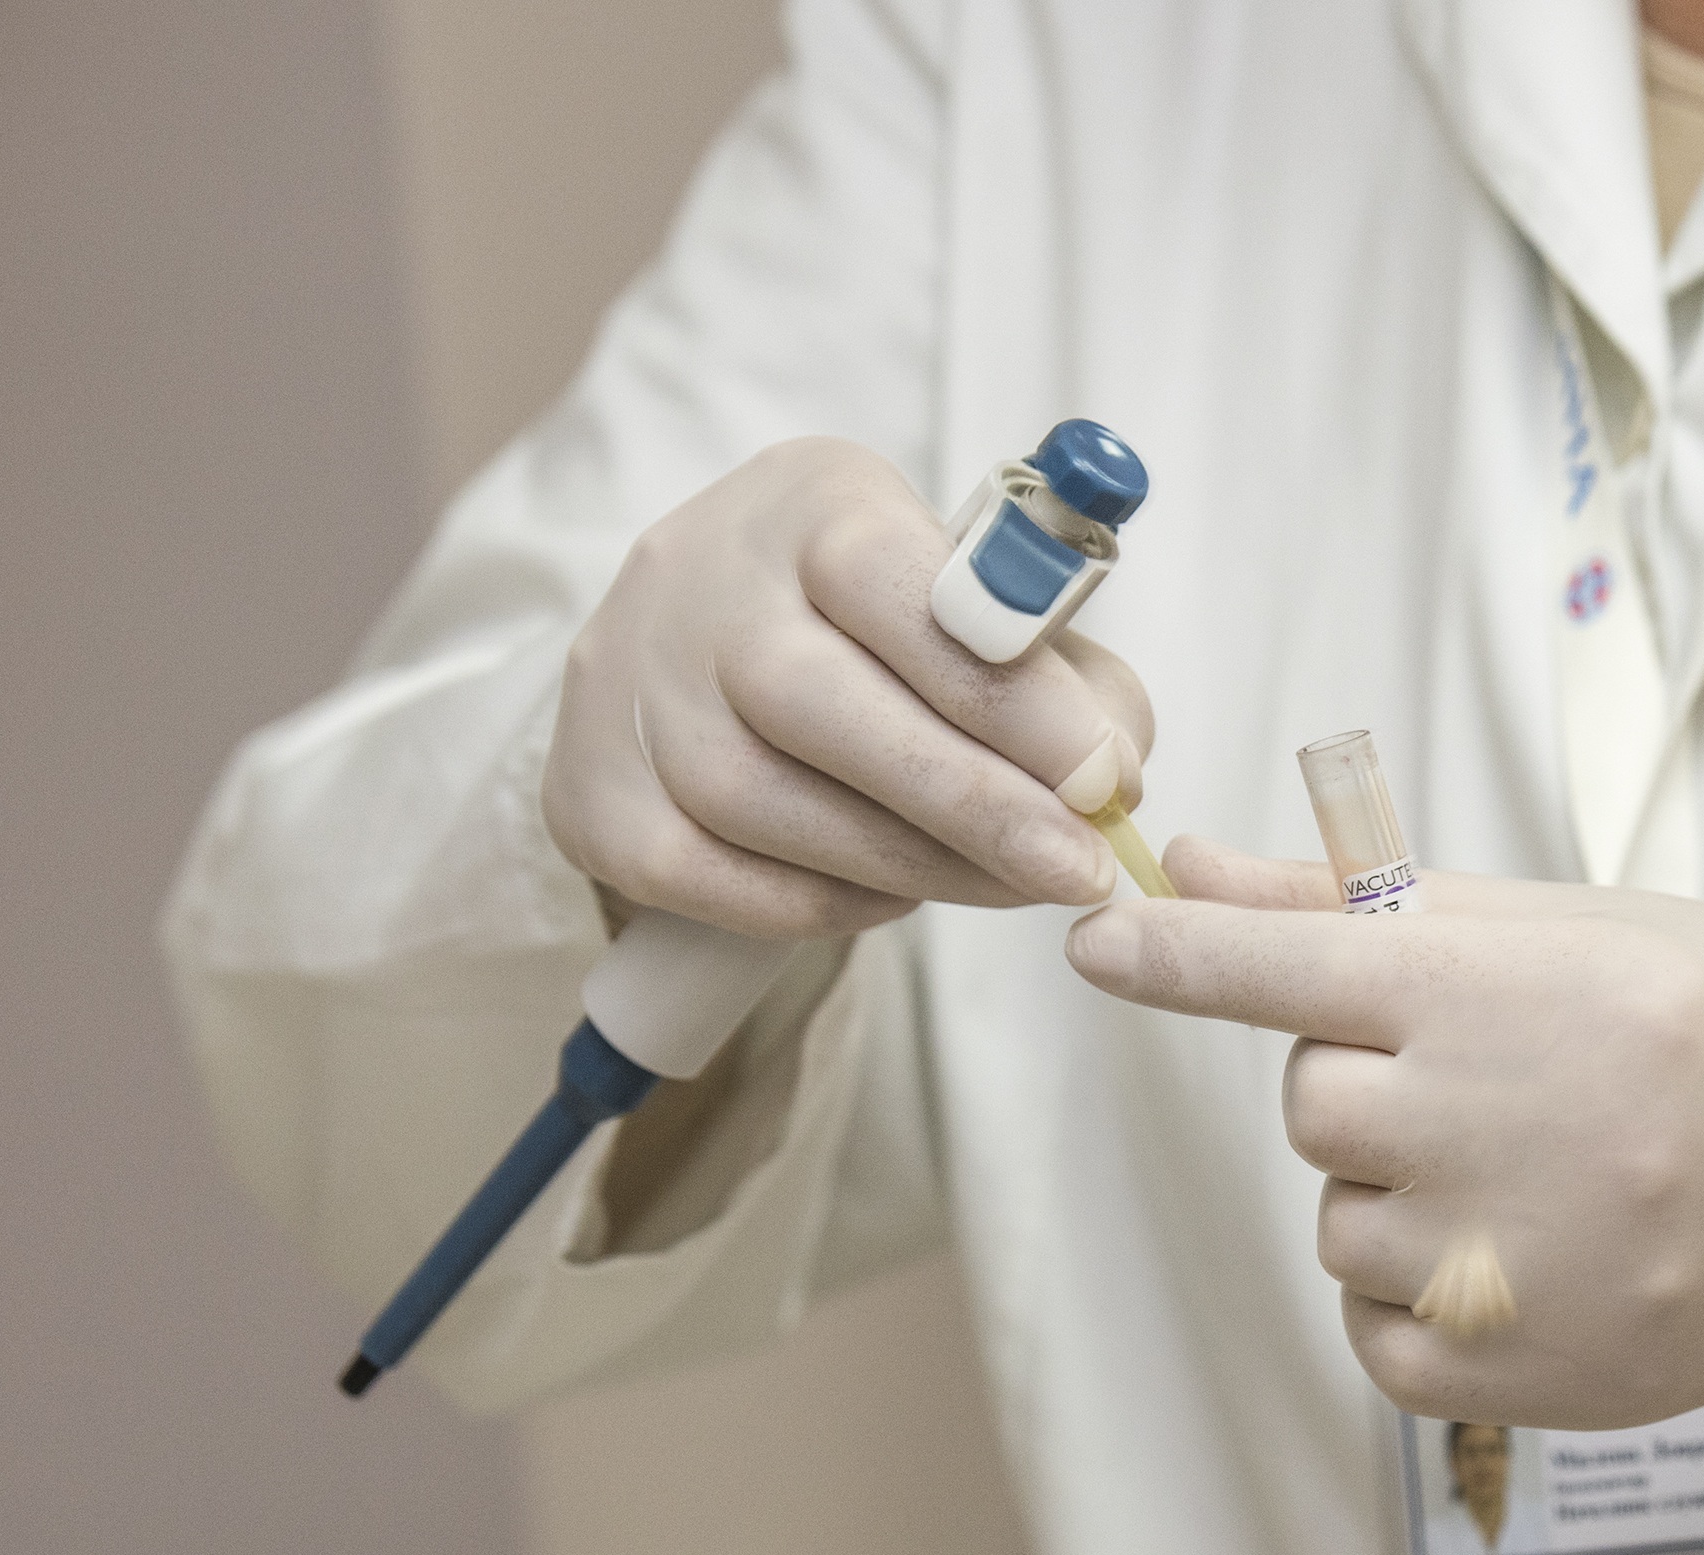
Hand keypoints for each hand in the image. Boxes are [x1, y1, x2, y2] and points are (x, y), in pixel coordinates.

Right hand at [543, 436, 1154, 937]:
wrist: (702, 646)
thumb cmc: (882, 633)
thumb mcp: (981, 609)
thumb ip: (1070, 681)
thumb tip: (1112, 781)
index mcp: (812, 503)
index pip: (903, 590)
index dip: (1015, 697)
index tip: (1106, 781)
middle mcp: (696, 577)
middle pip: (819, 704)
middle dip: (972, 803)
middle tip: (1075, 872)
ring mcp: (627, 685)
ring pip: (761, 802)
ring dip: (910, 866)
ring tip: (1008, 887)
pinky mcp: (591, 794)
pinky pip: (710, 876)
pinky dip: (818, 902)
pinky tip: (892, 897)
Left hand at [1065, 840, 1703, 1428]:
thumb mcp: (1580, 925)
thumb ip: (1370, 909)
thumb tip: (1198, 869)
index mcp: (1498, 994)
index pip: (1274, 969)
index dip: (1170, 954)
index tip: (1097, 938)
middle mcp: (1487, 1125)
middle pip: (1312, 1103)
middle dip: (1377, 1082)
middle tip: (1507, 1079)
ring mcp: (1504, 1262)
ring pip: (1343, 1222)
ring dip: (1405, 1196)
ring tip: (1550, 1174)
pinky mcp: (1523, 1375)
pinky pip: (1378, 1335)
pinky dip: (1421, 1302)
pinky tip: (1529, 1259)